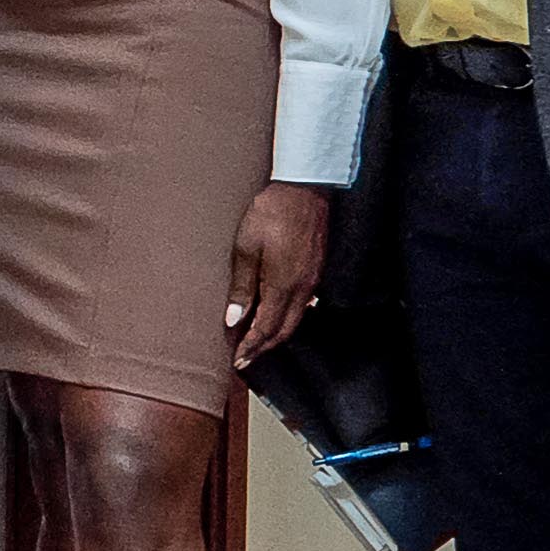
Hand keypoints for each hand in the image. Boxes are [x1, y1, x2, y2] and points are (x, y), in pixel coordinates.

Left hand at [224, 179, 331, 367]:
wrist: (304, 190)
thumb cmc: (270, 214)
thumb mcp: (246, 248)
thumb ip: (242, 287)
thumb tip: (233, 320)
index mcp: (283, 286)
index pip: (266, 329)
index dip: (251, 347)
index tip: (237, 360)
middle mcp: (302, 289)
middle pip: (283, 331)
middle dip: (263, 348)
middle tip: (244, 359)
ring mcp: (312, 280)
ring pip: (295, 320)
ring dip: (275, 335)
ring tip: (257, 343)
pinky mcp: (316, 270)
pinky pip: (303, 305)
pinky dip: (287, 319)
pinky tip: (276, 317)